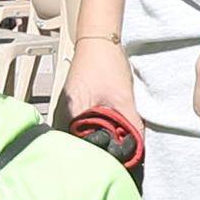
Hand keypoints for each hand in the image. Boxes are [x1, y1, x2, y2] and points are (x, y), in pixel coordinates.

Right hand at [56, 28, 143, 154]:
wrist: (99, 39)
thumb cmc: (106, 62)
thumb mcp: (124, 97)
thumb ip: (132, 124)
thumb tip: (138, 146)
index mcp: (71, 114)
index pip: (82, 148)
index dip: (100, 157)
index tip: (115, 161)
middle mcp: (62, 114)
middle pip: (77, 144)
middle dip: (97, 151)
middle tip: (116, 154)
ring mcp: (63, 109)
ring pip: (77, 135)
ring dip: (93, 140)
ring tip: (111, 142)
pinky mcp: (69, 105)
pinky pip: (77, 126)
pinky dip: (90, 130)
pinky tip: (104, 129)